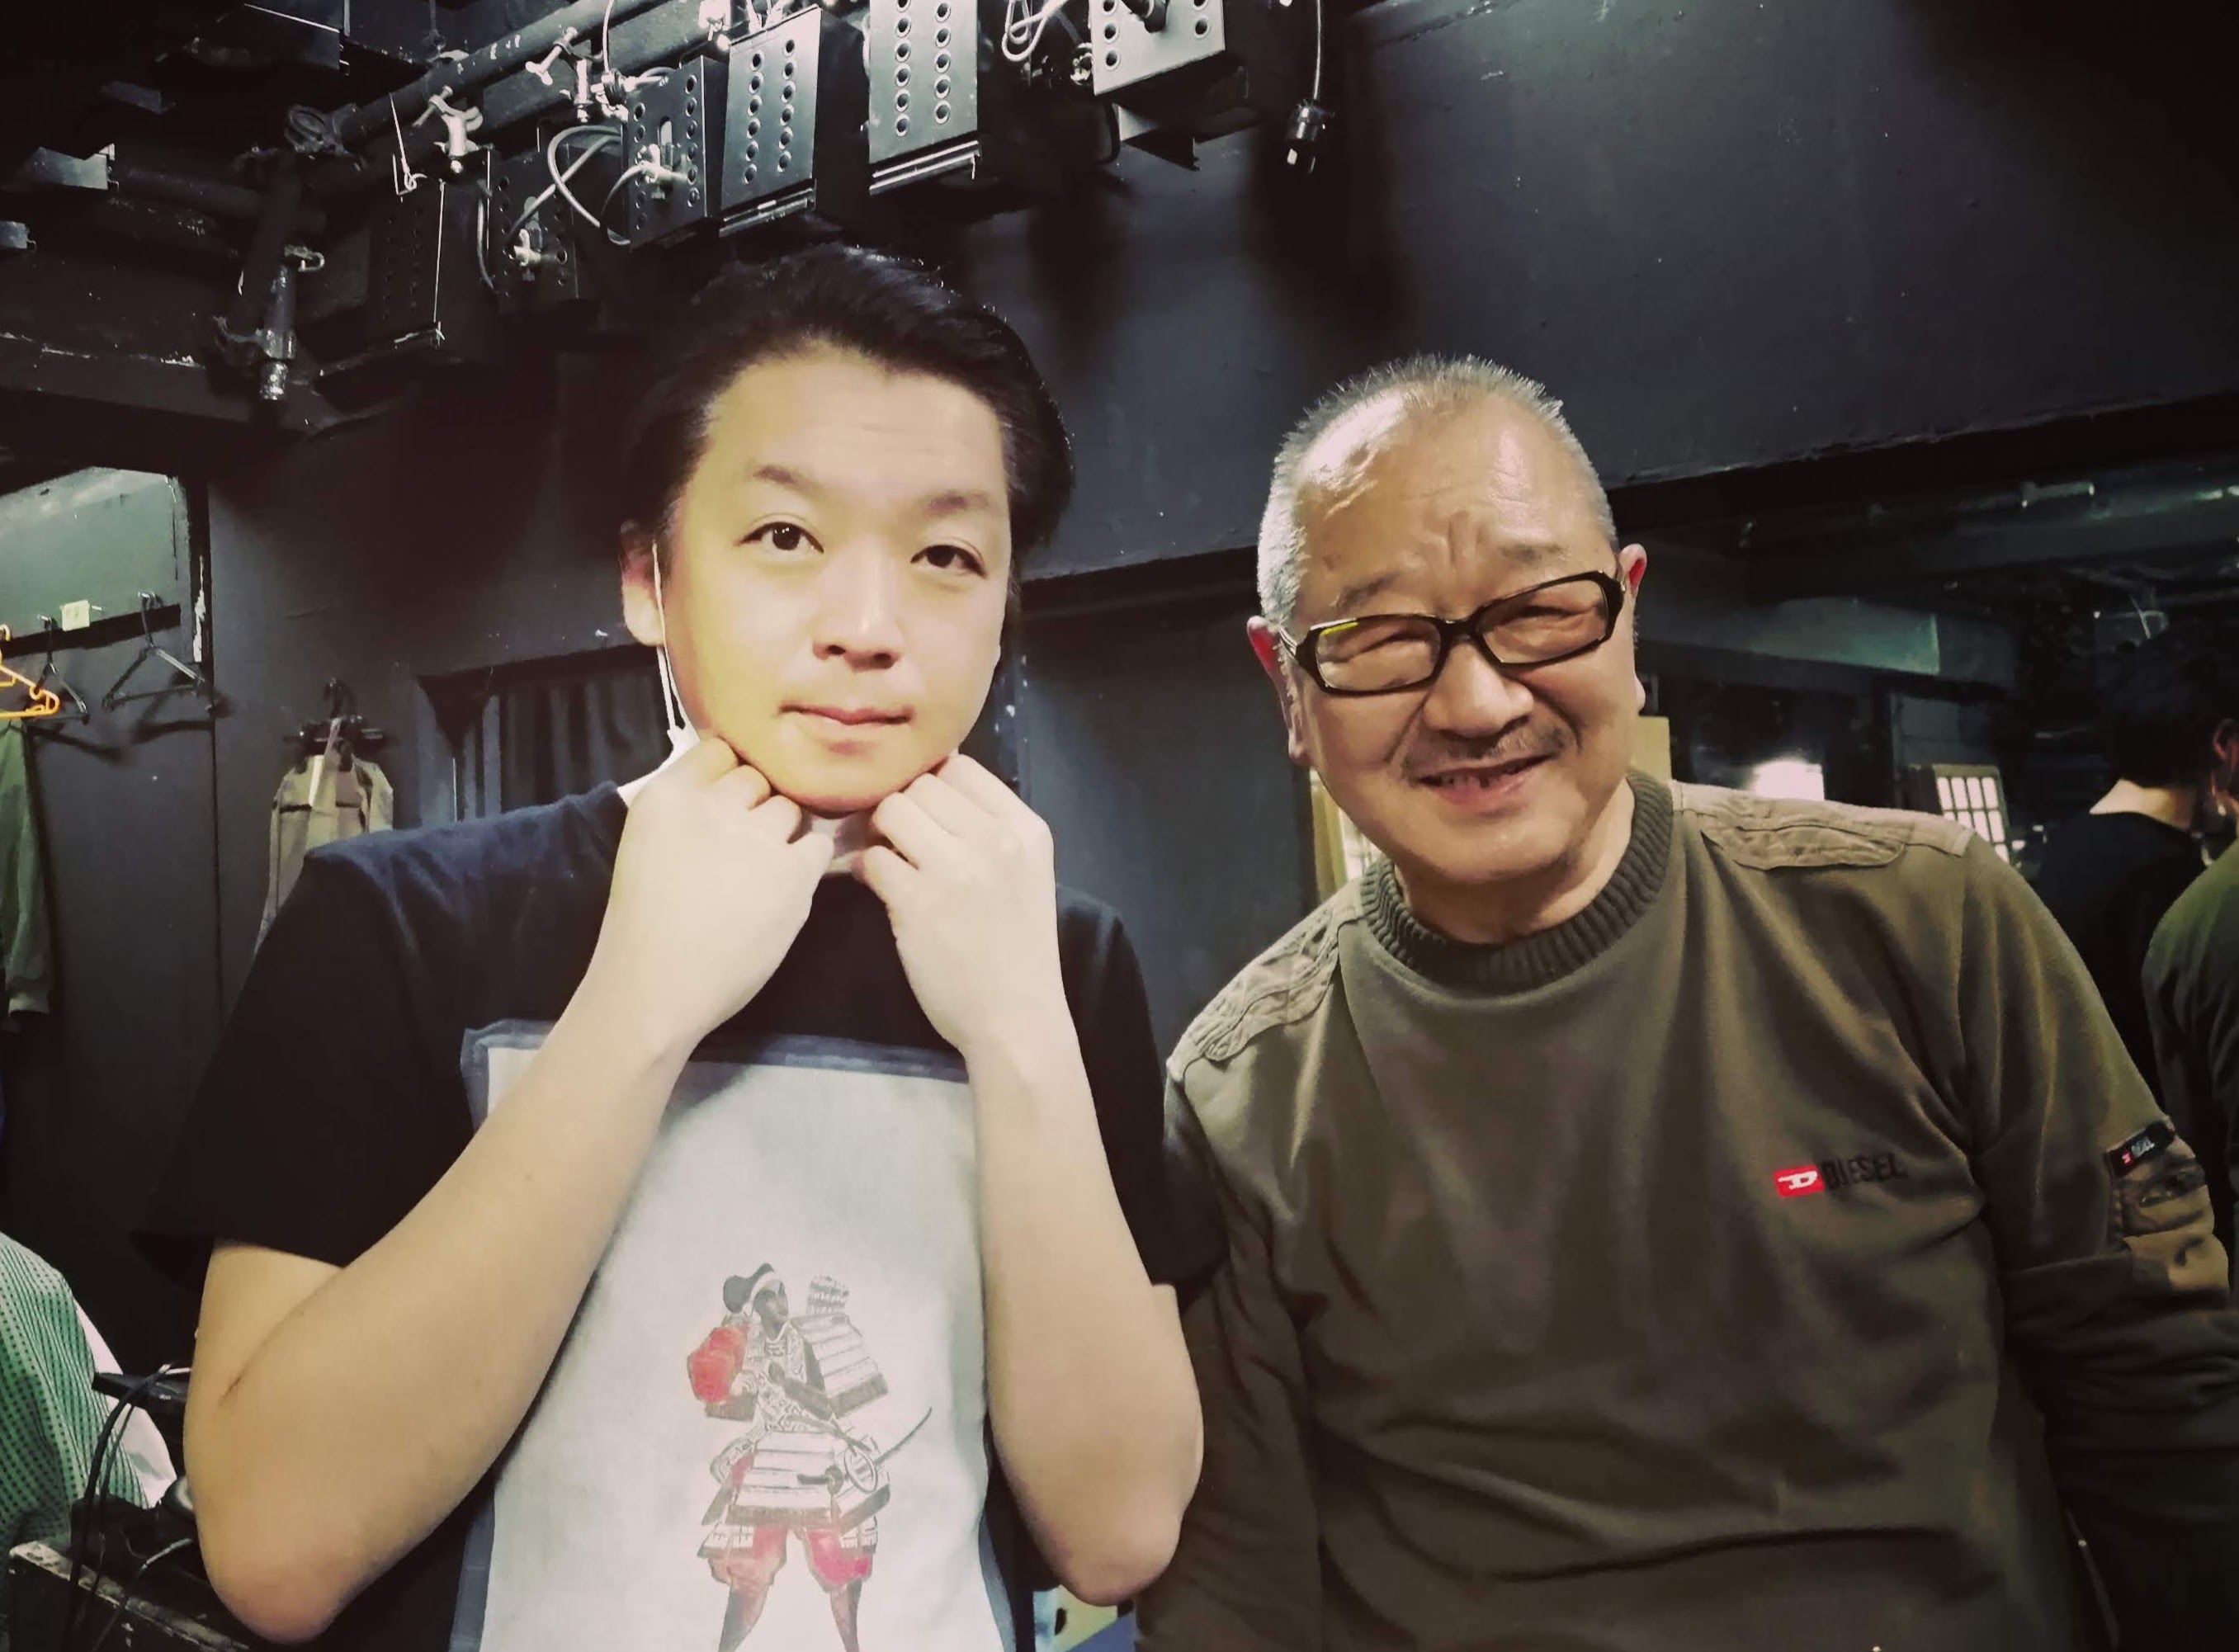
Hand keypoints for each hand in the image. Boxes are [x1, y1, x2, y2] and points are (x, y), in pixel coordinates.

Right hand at [584, 738, 833, 1053]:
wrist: (656, 988)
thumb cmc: (643, 928)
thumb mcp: (645, 846)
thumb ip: (684, 813)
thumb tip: (725, 792)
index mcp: (666, 797)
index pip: (718, 750)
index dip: (730, 774)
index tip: (729, 800)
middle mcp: (713, 807)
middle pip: (757, 777)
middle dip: (757, 803)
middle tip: (748, 841)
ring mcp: (757, 839)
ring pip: (790, 808)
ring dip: (784, 830)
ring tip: (769, 865)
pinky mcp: (793, 874)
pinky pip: (819, 843)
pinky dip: (810, 856)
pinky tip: (792, 879)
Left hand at [861, 756, 1067, 1061]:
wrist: (1017, 1019)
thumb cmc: (1018, 949)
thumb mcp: (1025, 874)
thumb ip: (988, 830)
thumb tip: (927, 785)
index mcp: (1026, 829)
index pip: (962, 766)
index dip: (932, 783)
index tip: (925, 813)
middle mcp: (995, 840)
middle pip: (923, 784)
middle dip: (904, 807)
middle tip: (899, 838)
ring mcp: (956, 869)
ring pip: (893, 810)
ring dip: (881, 833)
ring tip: (888, 859)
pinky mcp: (917, 902)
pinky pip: (873, 858)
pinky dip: (866, 869)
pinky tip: (878, 887)